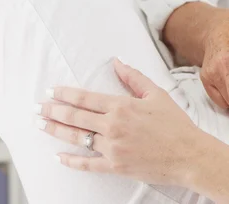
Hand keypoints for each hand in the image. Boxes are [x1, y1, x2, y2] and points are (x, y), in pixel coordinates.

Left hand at [36, 59, 202, 186]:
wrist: (189, 154)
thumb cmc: (176, 125)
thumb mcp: (158, 94)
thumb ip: (134, 78)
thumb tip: (117, 63)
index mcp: (122, 106)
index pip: (85, 98)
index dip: (65, 94)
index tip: (52, 92)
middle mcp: (113, 126)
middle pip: (75, 117)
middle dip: (53, 111)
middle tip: (39, 107)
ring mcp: (112, 148)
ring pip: (76, 138)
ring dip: (56, 130)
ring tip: (42, 124)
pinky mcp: (116, 166)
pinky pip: (87, 164)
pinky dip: (71, 161)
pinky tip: (59, 156)